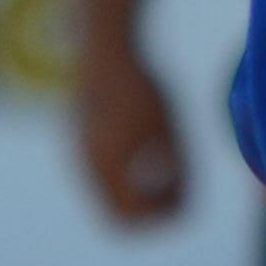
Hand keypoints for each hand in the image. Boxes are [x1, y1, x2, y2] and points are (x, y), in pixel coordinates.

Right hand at [72, 28, 189, 226]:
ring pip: (108, 197)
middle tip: (178, 195)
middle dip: (149, 213)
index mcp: (107, 166)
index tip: (185, 201)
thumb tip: (183, 202)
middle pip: (117, 216)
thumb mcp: (169, 130)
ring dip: (137, 196)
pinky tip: (149, 156)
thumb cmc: (143, 87)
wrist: (105, 48)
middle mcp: (87, 167)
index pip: (133, 217)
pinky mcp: (80, 143)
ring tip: (168, 174)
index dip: (161, 217)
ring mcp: (80, 156)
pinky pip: (102, 178)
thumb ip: (177, 169)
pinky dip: (126, 181)